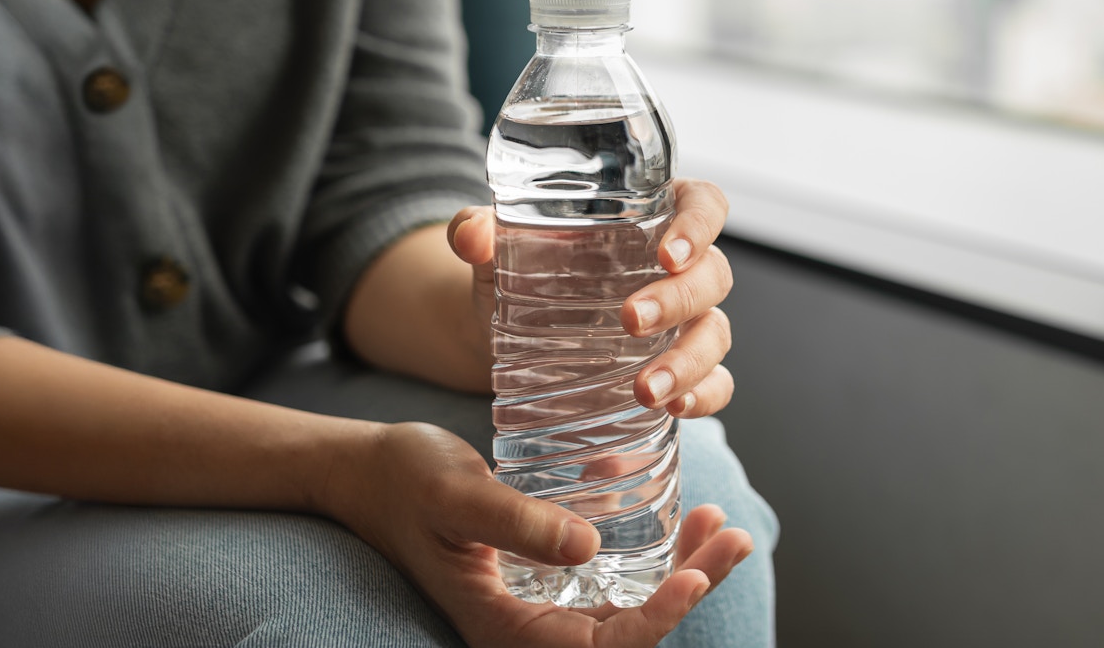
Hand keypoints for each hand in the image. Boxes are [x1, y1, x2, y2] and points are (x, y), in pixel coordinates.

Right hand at [325, 422, 753, 647]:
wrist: (370, 472)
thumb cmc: (404, 481)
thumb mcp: (457, 496)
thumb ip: (517, 523)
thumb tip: (590, 548)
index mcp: (504, 628)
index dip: (655, 620)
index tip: (694, 577)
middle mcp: (528, 627)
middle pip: (628, 632)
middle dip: (689, 589)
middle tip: (733, 537)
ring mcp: (540, 604)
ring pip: (629, 607)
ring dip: (682, 573)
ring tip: (720, 527)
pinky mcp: (547, 577)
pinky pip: (613, 584)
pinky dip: (654, 557)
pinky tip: (680, 519)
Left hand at [447, 178, 734, 417]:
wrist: (502, 330)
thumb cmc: (518, 270)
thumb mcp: (497, 246)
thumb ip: (478, 230)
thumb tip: (470, 235)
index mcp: (653, 217)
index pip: (703, 205)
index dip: (699, 225)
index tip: (667, 254)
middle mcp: (680, 268)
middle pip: (713, 275)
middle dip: (678, 301)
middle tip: (629, 321)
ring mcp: (686, 321)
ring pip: (715, 334)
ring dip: (689, 362)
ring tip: (645, 389)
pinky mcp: (680, 368)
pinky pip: (716, 383)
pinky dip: (703, 397)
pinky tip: (674, 408)